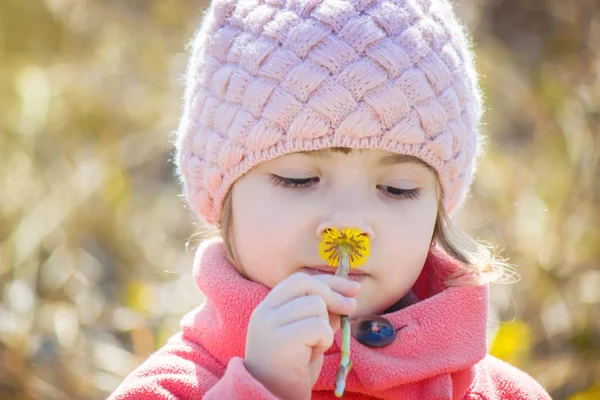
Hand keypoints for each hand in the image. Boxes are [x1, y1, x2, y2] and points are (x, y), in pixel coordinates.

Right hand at [244, 272, 359, 399]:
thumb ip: (322, 312)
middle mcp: (264, 313)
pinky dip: (324, 339)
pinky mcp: (280, 342)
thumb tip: (348, 294)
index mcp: (268, 307)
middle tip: (350, 310)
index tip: (353, 289)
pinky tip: (314, 354)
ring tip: (315, 345)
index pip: (300, 280)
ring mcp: (269, 326)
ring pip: (315, 305)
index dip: (329, 281)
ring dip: (326, 326)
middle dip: (334, 296)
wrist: (275, 398)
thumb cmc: (293, 368)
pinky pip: (318, 326)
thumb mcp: (310, 334)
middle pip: (308, 285)